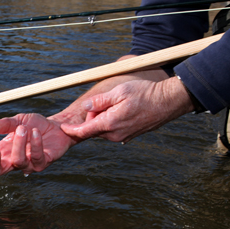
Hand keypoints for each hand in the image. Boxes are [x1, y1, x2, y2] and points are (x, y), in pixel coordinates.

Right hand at [0, 113, 75, 178]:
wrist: (56, 126)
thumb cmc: (34, 125)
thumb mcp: (18, 121)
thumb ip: (5, 124)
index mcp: (3, 151)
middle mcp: (13, 161)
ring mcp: (28, 164)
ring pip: (18, 161)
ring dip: (20, 144)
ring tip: (24, 128)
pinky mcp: (43, 163)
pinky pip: (36, 157)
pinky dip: (35, 144)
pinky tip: (36, 132)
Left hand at [60, 77, 193, 142]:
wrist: (167, 102)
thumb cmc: (144, 93)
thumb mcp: (119, 91)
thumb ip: (99, 101)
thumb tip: (85, 107)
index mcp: (109, 124)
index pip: (84, 131)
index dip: (71, 130)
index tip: (62, 129)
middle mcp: (114, 134)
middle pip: (93, 128)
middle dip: (92, 116)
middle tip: (107, 101)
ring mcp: (122, 137)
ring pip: (103, 129)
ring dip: (103, 118)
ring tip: (119, 104)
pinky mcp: (128, 136)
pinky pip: (112, 130)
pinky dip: (111, 121)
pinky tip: (124, 110)